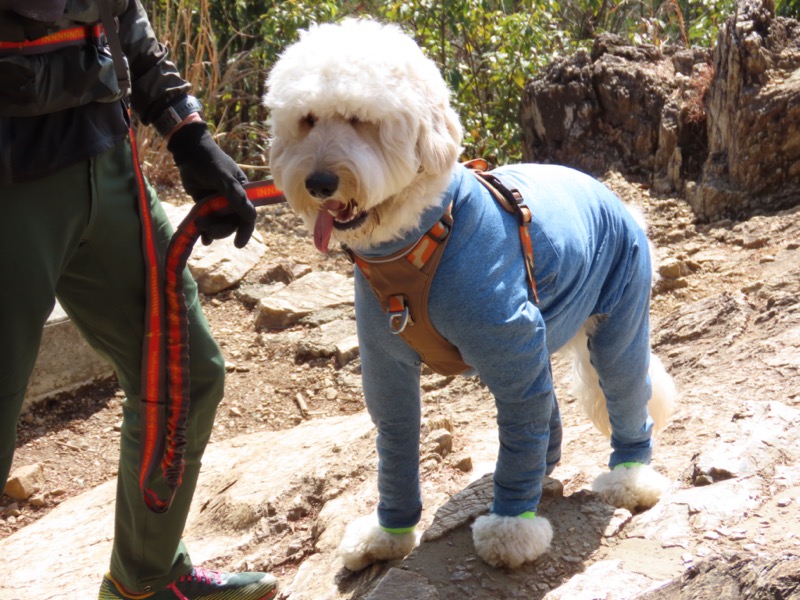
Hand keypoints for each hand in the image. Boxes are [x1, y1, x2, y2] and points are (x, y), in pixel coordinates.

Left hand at [167, 122, 256, 247]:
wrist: (190, 154)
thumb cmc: (210, 162)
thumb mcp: (224, 179)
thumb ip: (236, 198)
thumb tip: (252, 216)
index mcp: (242, 193)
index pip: (248, 216)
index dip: (244, 231)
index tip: (238, 244)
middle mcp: (232, 201)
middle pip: (232, 224)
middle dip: (221, 229)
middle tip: (206, 229)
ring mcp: (218, 204)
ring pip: (219, 225)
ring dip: (211, 230)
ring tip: (198, 225)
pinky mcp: (205, 206)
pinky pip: (208, 223)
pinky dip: (205, 232)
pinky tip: (202, 238)